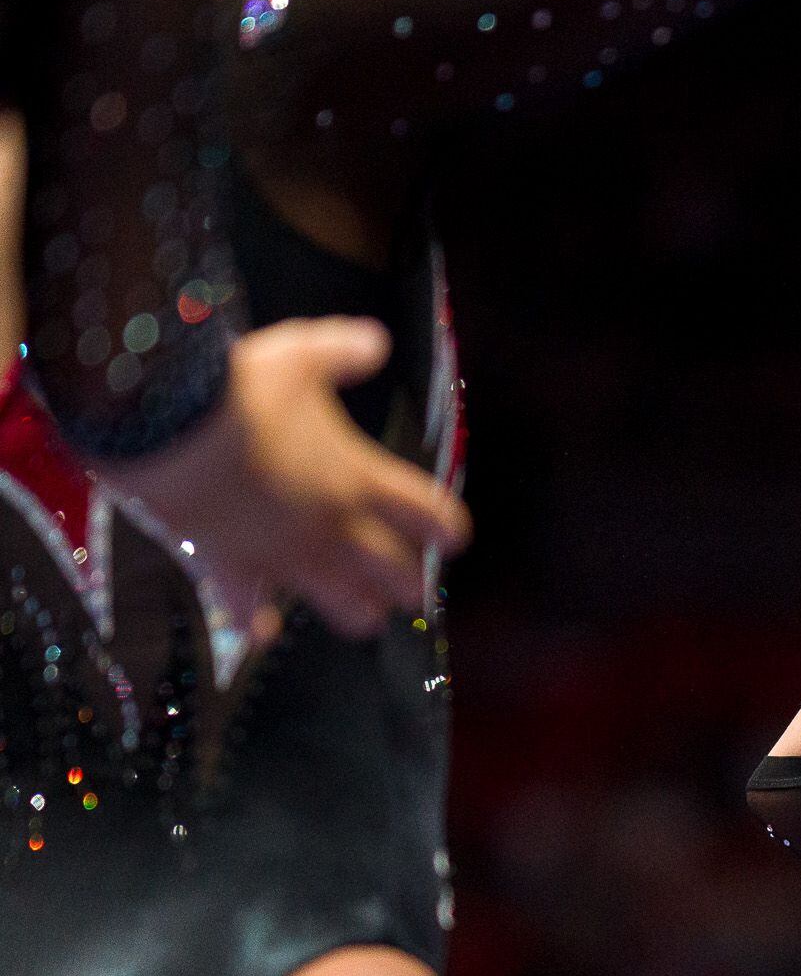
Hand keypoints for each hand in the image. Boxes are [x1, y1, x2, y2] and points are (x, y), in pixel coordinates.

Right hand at [105, 318, 473, 637]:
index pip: (426, 513)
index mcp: (360, 476)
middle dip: (408, 583)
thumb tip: (375, 342)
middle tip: (415, 593)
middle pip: (391, 569)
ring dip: (357, 611)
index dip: (446, 528)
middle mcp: (331, 524)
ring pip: (338, 599)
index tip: (455, 541)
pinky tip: (260, 633)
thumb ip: (343, 350)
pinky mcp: (230, 564)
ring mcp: (283, 552)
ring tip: (368, 620)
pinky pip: (245, 605)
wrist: (170, 431)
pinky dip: (252, 620)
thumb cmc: (242, 391)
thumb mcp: (302, 354)